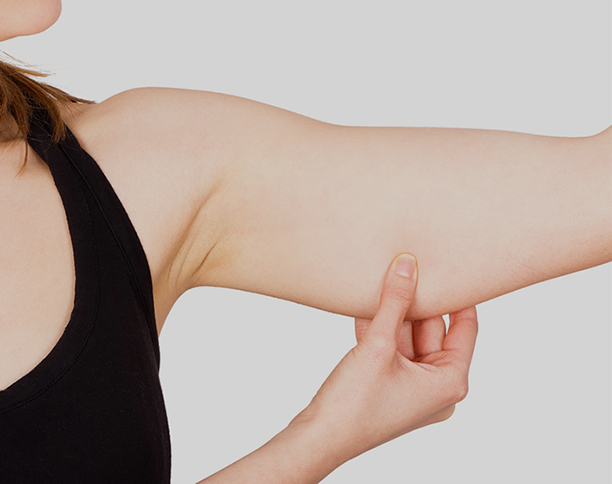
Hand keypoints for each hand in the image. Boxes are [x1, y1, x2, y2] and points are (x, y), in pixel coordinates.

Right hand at [290, 253, 477, 463]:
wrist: (319, 437)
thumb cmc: (355, 405)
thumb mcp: (379, 345)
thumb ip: (394, 302)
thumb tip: (406, 265)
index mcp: (450, 381)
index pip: (465, 327)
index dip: (457, 295)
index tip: (449, 268)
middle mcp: (436, 386)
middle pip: (432, 330)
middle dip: (415, 302)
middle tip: (405, 267)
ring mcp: (413, 387)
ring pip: (407, 337)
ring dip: (393, 313)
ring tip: (383, 281)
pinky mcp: (390, 386)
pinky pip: (391, 349)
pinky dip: (380, 329)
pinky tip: (366, 305)